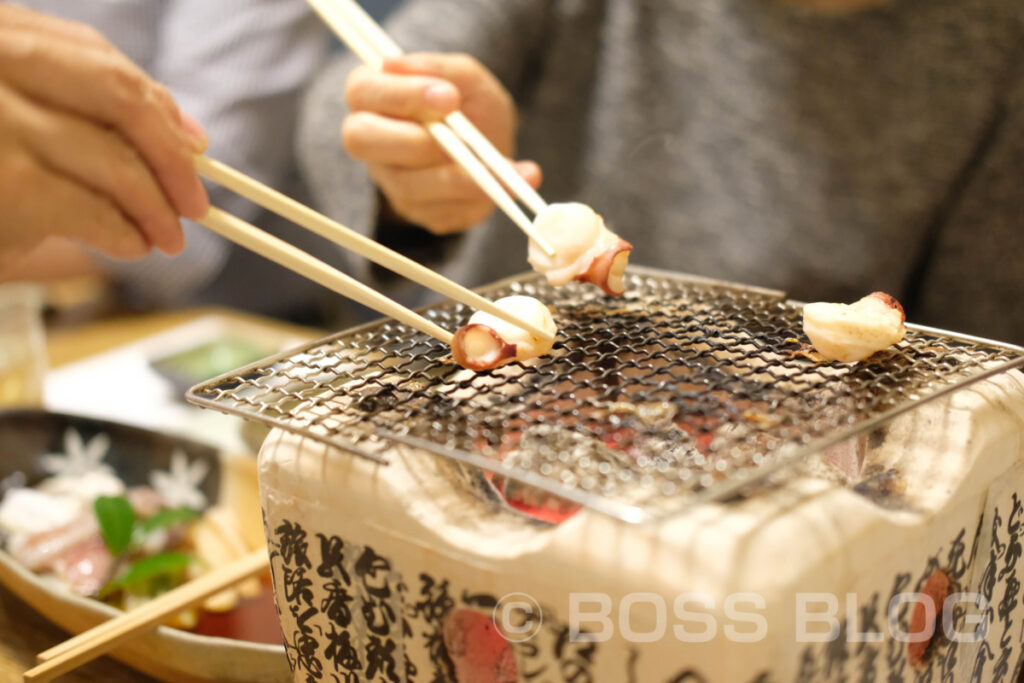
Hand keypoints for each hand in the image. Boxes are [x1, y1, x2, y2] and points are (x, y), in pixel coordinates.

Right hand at [0, 5, 208, 263]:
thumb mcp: (11, 114)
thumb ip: (82, 109)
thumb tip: (187, 138)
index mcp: (1, 36)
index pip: (100, 59)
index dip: (159, 106)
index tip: (193, 147)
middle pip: (120, 100)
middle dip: (171, 157)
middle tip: (196, 203)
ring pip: (113, 160)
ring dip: (155, 207)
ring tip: (166, 236)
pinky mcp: (4, 181)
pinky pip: (88, 209)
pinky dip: (122, 232)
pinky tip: (129, 244)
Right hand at [343, 52, 541, 234]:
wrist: (493, 144)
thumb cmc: (470, 104)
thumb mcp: (466, 77)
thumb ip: (439, 68)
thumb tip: (395, 64)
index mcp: (372, 95)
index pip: (362, 92)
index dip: (401, 96)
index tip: (449, 98)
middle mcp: (370, 140)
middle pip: (362, 141)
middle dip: (416, 141)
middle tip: (459, 140)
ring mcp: (390, 180)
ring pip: (407, 186)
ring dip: (459, 177)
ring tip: (502, 167)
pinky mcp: (418, 211)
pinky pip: (439, 212)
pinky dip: (480, 198)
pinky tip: (512, 185)